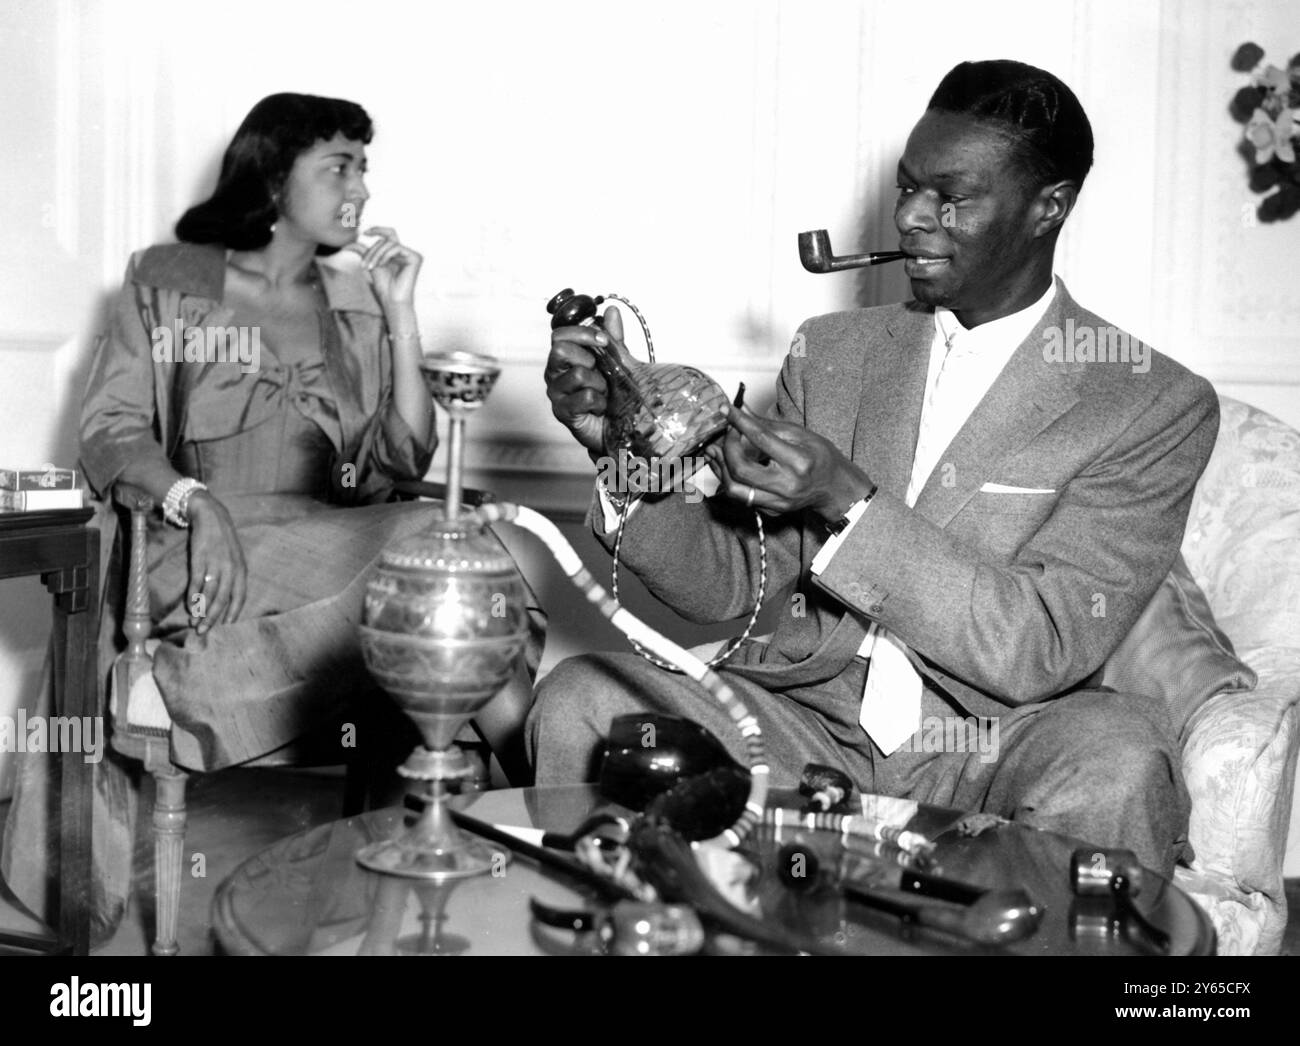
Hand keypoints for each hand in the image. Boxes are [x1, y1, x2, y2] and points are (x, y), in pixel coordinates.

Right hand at [185, 492, 247, 634]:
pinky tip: (189, 606)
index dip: (233, 613)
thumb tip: (226, 600)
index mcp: (241, 570)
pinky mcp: (200, 559)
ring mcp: (215, 564)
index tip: (227, 627)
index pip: (240, 597)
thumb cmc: (223, 541)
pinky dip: (192, 596)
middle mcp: (231, 569)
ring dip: (200, 610)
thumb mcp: (235, 558)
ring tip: (194, 622)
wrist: (211, 516)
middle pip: (223, 599)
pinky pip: (196, 582)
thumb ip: (233, 577)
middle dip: (213, 618)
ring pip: (209, 594)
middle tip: (203, 631)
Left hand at [346, 226, 420, 308]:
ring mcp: (411, 254)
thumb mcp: (372, 263)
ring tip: (371, 267)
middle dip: (373, 250)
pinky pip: (397, 247)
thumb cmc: (383, 285)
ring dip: (377, 254)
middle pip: (386, 239)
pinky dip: (386, 255)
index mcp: (397, 253)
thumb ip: (367, 251)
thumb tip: (355, 240)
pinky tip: (382, 265)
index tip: (365, 233)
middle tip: (365, 264)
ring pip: (390, 243)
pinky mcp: (416, 257)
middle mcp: (405, 252)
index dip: (378, 230)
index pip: (388, 235)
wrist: (392, 299)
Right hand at [545, 305, 625, 455]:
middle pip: (560, 350)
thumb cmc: (613, 393)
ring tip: (603, 392)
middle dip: (588, 358)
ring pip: (578, 374)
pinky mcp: (563, 412)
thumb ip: (613, 338)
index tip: (603, 340)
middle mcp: (555, 373)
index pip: (559, 334)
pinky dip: (600, 401)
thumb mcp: (617, 362)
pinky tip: (600, 407)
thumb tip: (612, 311)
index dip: (582, 333)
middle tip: (600, 371)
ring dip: (599, 383)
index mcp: (564, 358)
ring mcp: (556, 393)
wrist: (618, 425)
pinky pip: (585, 397)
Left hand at [703, 405, 873, 521]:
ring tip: (714, 451)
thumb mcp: (800, 434)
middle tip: (725, 434)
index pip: (761, 439)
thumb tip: (743, 410)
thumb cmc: (820, 458)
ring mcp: (778, 502)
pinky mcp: (770, 511)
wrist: (834, 488)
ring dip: (720, 468)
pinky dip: (729, 479)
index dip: (740, 423)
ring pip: (734, 489)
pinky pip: (741, 497)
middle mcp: (787, 485)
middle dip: (726, 448)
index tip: (727, 411)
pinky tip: (725, 465)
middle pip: (741, 470)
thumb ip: (768, 425)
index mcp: (799, 462)